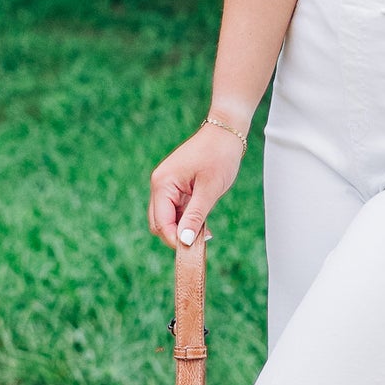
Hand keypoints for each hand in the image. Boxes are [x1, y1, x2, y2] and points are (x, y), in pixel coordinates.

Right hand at [149, 121, 245, 249]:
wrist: (226, 132)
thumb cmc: (219, 156)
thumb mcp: (210, 189)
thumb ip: (195, 216)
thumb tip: (184, 241)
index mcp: (162, 184)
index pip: (161, 222)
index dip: (174, 239)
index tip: (191, 253)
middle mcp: (160, 184)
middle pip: (159, 222)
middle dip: (176, 235)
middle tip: (199, 245)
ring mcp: (167, 185)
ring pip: (168, 217)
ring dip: (183, 228)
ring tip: (205, 234)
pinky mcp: (176, 186)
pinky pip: (176, 209)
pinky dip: (187, 219)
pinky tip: (203, 224)